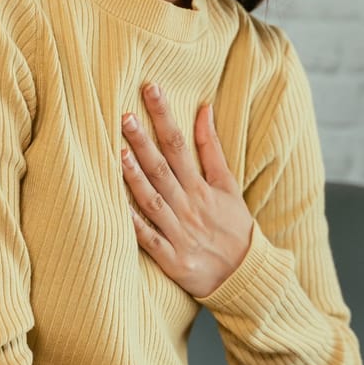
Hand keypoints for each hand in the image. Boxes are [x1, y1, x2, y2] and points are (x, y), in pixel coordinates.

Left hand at [118, 81, 254, 299]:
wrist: (247, 275)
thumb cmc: (234, 226)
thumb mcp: (228, 184)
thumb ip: (212, 147)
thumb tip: (203, 108)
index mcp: (202, 187)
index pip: (180, 144)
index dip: (164, 116)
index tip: (150, 89)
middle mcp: (189, 206)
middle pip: (163, 169)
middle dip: (144, 141)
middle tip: (125, 116)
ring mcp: (179, 233)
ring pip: (153, 201)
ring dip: (136, 178)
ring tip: (119, 152)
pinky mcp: (172, 259)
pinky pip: (149, 240)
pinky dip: (134, 224)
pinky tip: (116, 207)